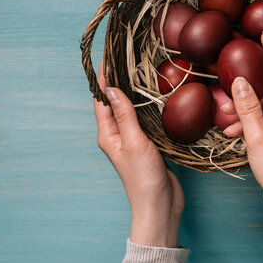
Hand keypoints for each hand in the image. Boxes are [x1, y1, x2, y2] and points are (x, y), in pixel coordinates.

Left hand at [93, 62, 183, 246]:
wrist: (160, 206)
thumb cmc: (143, 178)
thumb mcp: (134, 142)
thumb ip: (125, 115)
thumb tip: (113, 88)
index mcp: (108, 134)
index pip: (102, 99)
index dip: (105, 77)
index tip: (109, 56)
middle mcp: (117, 135)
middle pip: (114, 102)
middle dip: (117, 81)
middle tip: (126, 57)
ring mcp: (132, 140)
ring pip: (129, 110)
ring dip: (132, 92)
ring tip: (139, 71)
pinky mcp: (146, 145)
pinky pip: (143, 119)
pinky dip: (146, 106)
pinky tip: (155, 97)